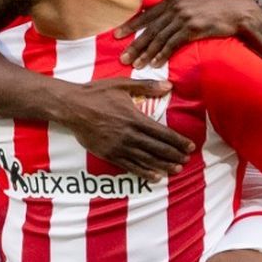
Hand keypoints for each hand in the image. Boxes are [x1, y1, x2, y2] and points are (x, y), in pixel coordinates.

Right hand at [61, 75, 191, 179]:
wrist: (71, 107)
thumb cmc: (97, 93)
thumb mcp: (122, 85)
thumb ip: (147, 86)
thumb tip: (168, 86)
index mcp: (135, 118)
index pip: (163, 133)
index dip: (178, 141)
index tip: (190, 147)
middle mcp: (129, 134)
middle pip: (157, 148)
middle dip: (174, 155)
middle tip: (187, 160)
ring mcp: (119, 146)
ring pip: (146, 159)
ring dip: (163, 165)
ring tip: (176, 170)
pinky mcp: (109, 154)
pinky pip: (130, 166)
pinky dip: (145, 172)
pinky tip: (155, 176)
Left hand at [117, 0, 258, 68]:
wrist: (237, 11)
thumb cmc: (216, 6)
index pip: (146, 14)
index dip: (131, 26)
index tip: (118, 35)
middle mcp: (175, 6)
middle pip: (150, 28)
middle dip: (135, 45)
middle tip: (123, 57)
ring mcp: (184, 17)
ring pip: (159, 38)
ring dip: (146, 54)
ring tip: (136, 65)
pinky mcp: (193, 28)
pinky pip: (173, 44)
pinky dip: (163, 55)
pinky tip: (155, 64)